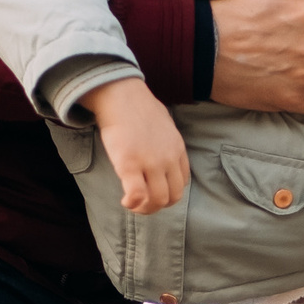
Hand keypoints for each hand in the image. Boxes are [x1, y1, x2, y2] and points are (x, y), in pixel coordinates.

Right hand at [81, 77, 189, 213]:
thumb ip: (166, 141)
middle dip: (158, 205)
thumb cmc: (138, 106)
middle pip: (173, 196)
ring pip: (157, 200)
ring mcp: (150, 163)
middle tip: (142, 203)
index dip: (168, 192)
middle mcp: (168, 159)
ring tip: (132, 204)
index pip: (182, 182)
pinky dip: (132, 203)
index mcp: (177, 149)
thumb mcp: (164, 124)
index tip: (153, 190)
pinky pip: (137, 195)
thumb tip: (160, 147)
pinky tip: (125, 201)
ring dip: (145, 209)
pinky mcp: (130, 164)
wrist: (121, 94)